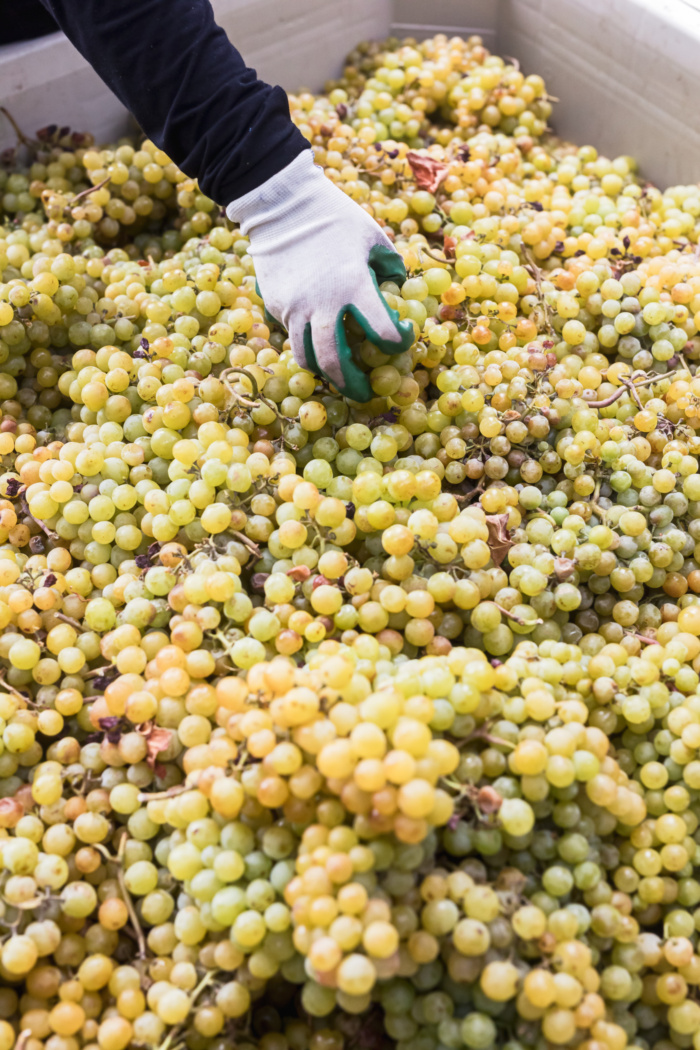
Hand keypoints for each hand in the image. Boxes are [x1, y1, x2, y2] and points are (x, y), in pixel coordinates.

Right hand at [226, 150, 414, 401]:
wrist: (282, 203)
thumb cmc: (334, 216)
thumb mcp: (373, 236)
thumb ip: (390, 267)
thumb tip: (398, 289)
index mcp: (354, 286)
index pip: (382, 332)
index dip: (398, 341)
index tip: (402, 337)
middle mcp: (322, 304)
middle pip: (335, 362)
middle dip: (352, 384)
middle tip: (366, 393)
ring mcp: (294, 308)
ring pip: (307, 357)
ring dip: (325, 373)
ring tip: (338, 377)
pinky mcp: (276, 305)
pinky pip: (293, 335)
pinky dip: (308, 344)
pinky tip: (318, 340)